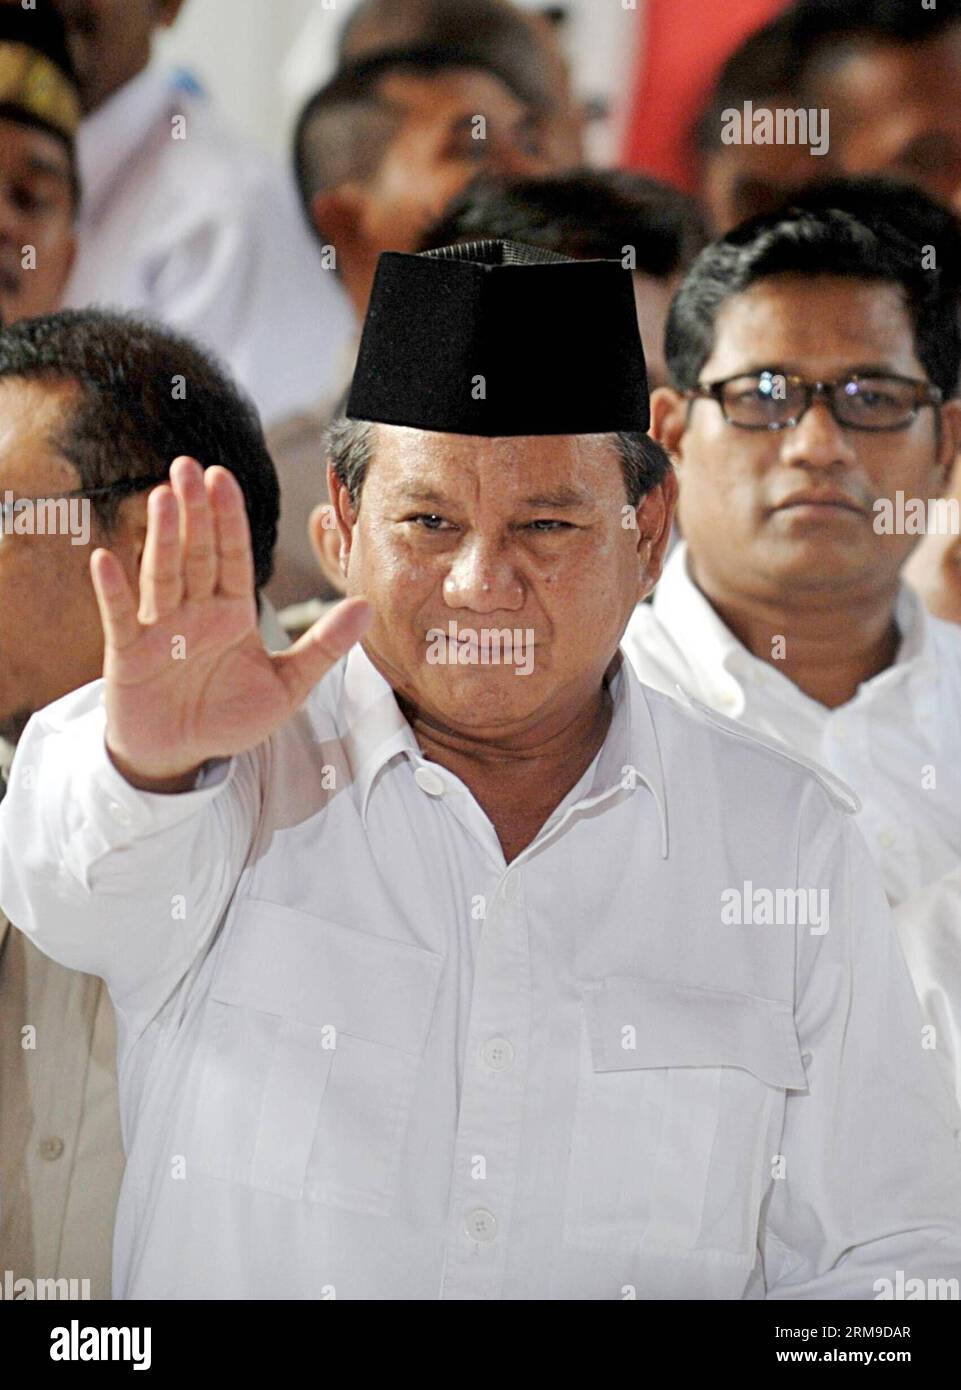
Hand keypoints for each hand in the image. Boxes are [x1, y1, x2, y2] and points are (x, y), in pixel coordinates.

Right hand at [91, 457, 371, 791]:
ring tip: (162, 497)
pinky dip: (114, 591)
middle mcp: (195, 612)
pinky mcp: (128, 655)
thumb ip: (323, 646)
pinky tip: (106, 559)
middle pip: (196, 555)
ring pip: (162, 576)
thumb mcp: (287, 686)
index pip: (233, 557)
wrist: (182, 755)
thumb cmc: (230, 717)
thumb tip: (366, 608)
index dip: (229, 519)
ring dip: (162, 538)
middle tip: (188, 466)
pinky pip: (120, 618)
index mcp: (232, 612)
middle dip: (194, 512)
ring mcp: (159, 629)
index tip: (223, 478)